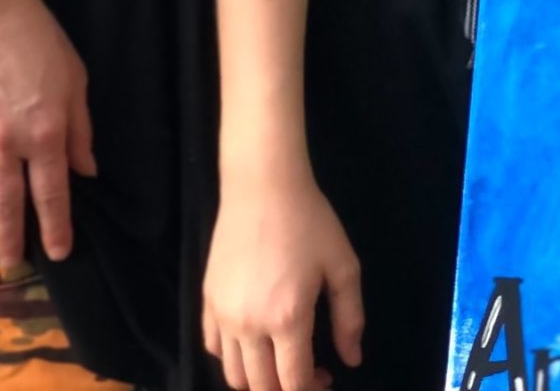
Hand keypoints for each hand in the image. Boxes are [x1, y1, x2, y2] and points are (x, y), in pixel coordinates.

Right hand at [0, 0, 95, 269]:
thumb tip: (86, 172)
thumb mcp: (74, 80)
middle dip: (12, 239)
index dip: (56, 226)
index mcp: (43, 135)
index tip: (59, 253)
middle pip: (7, 205)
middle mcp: (3, 146)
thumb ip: (80, 130)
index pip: (51, 193)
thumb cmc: (36, 39)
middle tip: (12, 266)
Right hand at [202, 175, 364, 390]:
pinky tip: (255, 344)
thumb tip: (352, 360)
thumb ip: (350, 318)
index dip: (311, 389)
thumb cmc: (310, 223)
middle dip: (287, 389)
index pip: (291, 382)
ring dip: (258, 380)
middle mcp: (249, 326)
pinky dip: (233, 359)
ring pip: (233, 375)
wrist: (262, 188)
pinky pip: (213, 349)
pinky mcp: (207, 304)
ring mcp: (222, 316)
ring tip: (282, 362)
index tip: (327, 378)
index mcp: (287, 318)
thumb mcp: (343, 266)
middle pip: (261, 386)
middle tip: (309, 373)